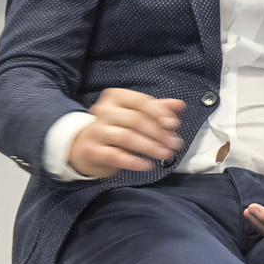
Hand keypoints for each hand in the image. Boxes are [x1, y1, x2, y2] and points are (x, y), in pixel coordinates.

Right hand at [67, 88, 185, 177]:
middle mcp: (103, 111)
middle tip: (175, 144)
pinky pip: (115, 155)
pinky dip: (133, 161)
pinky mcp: (93, 150)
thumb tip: (180, 105)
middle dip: (158, 133)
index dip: (158, 112)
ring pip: (126, 137)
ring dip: (149, 146)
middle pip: (135, 120)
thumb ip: (156, 109)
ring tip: (165, 154)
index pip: (139, 101)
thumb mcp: (134, 114)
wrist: (84, 145)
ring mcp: (96, 131)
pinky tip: (147, 165)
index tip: (174, 124)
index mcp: (114, 98)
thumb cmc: (115, 127)